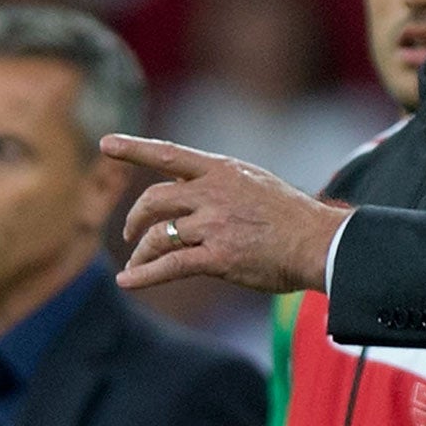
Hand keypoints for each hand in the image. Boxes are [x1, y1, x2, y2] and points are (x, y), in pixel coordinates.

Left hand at [106, 135, 348, 293]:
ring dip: (141, 252)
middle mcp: (213, 193)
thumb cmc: (294, 218)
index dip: (134, 148)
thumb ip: (220, 184)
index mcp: (222, 170)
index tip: (106, 144)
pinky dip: (143, 275)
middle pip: (154, 199)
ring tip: (135, 263)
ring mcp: (213, 225)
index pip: (169, 154)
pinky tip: (128, 282)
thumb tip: (189, 189)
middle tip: (129, 233)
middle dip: (134, 218)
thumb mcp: (256, 183)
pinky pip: (169, 266)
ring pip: (158, 236)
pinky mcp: (218, 257)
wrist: (319, 243)